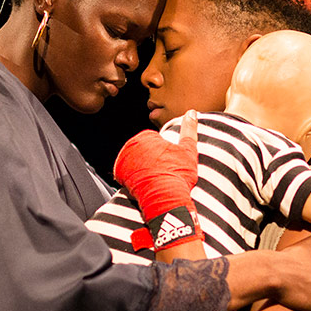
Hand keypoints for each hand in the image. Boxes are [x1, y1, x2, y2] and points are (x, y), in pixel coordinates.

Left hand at [114, 110, 200, 250]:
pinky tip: (145, 184)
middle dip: (152, 160)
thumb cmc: (177, 174)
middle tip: (164, 173)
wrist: (164, 199)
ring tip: (156, 180)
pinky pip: (127, 174)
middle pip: (144, 151)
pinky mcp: (119, 175)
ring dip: (143, 169)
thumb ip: (189, 129)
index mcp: (146, 136)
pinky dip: (134, 178)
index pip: (155, 141)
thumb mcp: (188, 150)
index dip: (165, 154)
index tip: (170, 164)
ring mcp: (123, 160)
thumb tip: (191, 112)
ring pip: (136, 163)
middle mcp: (131, 146)